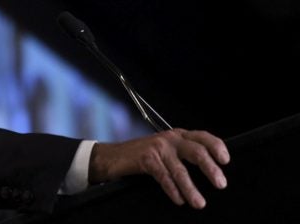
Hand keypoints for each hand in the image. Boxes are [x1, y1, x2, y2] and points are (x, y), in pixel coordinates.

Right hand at [88, 128, 229, 208]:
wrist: (113, 157)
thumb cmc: (142, 156)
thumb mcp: (166, 150)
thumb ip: (183, 155)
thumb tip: (210, 171)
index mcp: (178, 135)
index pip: (202, 137)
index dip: (217, 147)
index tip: (226, 161)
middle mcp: (170, 139)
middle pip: (196, 151)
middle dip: (210, 168)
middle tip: (220, 184)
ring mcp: (157, 148)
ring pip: (180, 169)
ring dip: (191, 188)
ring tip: (199, 202)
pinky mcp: (146, 159)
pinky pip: (164, 177)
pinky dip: (173, 190)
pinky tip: (179, 200)